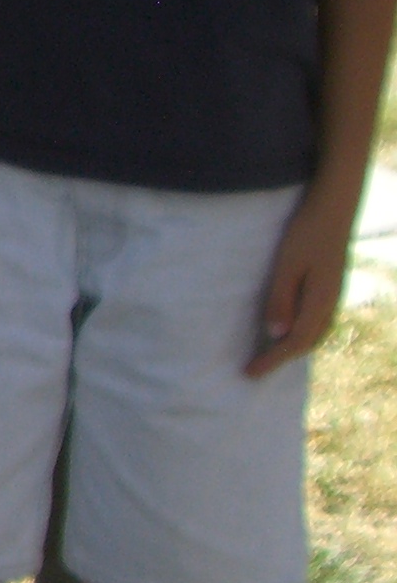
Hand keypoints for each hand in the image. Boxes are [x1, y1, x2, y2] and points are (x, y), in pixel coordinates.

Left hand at [252, 191, 359, 375]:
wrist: (333, 209)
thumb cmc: (305, 234)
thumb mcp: (287, 266)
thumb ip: (281, 300)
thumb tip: (276, 335)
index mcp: (320, 301)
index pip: (296, 342)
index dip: (273, 360)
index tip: (250, 373)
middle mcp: (330, 303)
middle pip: (308, 342)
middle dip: (282, 358)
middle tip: (255, 368)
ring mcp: (333, 295)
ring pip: (315, 333)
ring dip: (294, 348)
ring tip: (270, 356)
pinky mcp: (330, 286)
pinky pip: (317, 320)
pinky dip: (302, 333)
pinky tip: (288, 330)